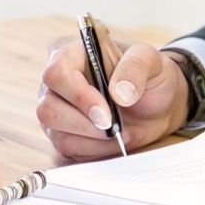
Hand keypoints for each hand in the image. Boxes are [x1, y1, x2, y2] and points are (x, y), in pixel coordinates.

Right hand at [36, 33, 187, 159]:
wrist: (156, 107)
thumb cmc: (149, 77)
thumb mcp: (152, 61)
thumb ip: (136, 67)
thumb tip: (118, 93)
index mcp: (72, 54)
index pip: (56, 73)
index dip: (78, 96)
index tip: (106, 114)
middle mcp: (56, 83)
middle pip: (47, 108)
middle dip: (84, 123)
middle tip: (114, 127)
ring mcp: (56, 110)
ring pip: (56, 133)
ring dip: (92, 139)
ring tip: (119, 131)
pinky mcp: (62, 134)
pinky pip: (66, 150)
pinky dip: (94, 150)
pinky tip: (112, 140)